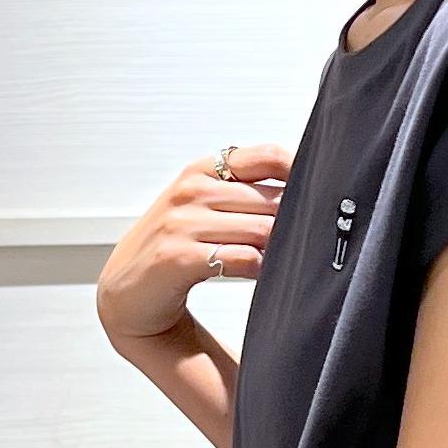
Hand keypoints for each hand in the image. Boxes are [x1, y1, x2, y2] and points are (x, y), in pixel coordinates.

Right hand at [95, 141, 291, 342]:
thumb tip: (304, 194)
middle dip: (294, 226)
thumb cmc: (173, 248)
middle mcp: (192, 191)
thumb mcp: (204, 207)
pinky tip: (263, 277)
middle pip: (272, 201)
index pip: (268, 157)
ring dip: (280, 251)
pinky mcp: (179, 257)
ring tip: (284, 264)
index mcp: (203, 171)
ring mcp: (183, 222)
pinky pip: (242, 259)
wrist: (126, 291)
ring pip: (262, 230)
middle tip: (307, 244)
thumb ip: (246, 194)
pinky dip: (262, 270)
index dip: (301, 174)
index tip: (320, 198)